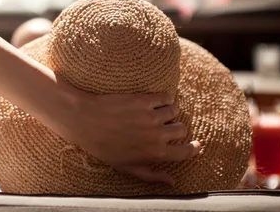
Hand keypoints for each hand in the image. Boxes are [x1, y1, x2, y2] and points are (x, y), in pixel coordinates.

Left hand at [52, 83, 200, 185]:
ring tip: (158, 112)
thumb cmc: (102, 146)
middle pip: (181, 129)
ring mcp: (151, 116)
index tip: (195, 144)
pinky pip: (166, 96)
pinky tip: (155, 100)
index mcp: (155, 154)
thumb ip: (151, 175)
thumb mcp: (126, 167)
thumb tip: (172, 182)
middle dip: (176, 128)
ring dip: (169, 111)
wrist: (84, 120)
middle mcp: (157, 135)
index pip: (186, 152)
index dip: (193, 148)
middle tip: (164, 126)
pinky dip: (164, 98)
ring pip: (175, 111)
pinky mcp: (143, 100)